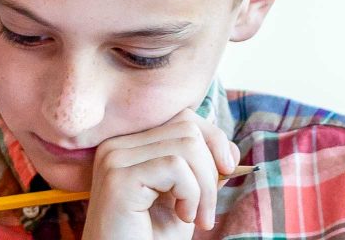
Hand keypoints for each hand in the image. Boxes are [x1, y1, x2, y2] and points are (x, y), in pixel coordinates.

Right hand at [81, 110, 239, 239]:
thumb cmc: (150, 238)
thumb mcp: (185, 199)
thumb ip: (202, 170)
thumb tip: (230, 147)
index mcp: (129, 144)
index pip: (184, 118)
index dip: (214, 141)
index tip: (225, 174)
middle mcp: (116, 145)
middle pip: (188, 128)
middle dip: (211, 169)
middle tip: (206, 210)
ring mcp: (114, 159)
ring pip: (186, 146)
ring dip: (204, 187)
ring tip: (195, 217)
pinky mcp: (118, 178)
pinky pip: (176, 167)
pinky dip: (191, 194)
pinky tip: (182, 217)